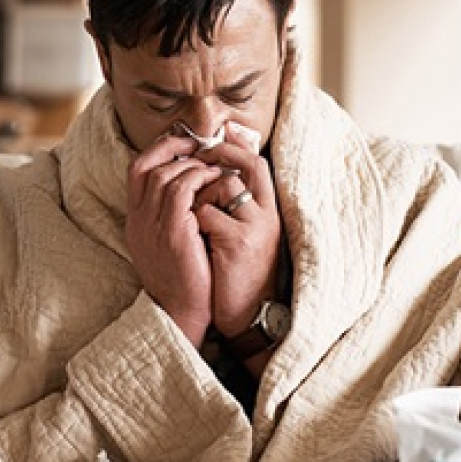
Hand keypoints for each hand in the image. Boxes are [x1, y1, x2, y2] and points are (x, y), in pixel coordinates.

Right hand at [126, 134, 223, 346]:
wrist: (182, 313)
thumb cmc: (184, 279)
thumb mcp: (168, 243)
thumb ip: (170, 216)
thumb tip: (190, 187)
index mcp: (135, 221)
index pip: (135, 170)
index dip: (157, 150)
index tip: (182, 144)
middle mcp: (137, 219)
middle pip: (147, 166)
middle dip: (175, 149)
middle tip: (201, 145)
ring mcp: (151, 225)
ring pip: (165, 174)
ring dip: (192, 163)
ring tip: (213, 165)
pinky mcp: (172, 231)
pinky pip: (182, 188)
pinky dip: (199, 177)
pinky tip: (216, 179)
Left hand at [193, 125, 281, 341]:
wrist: (245, 315)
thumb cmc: (236, 273)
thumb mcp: (243, 235)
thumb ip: (234, 206)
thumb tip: (213, 175)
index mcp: (268, 210)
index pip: (258, 163)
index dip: (235, 148)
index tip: (210, 146)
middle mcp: (267, 214)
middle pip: (250, 165)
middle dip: (218, 160)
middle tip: (194, 164)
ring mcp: (255, 226)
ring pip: (223, 186)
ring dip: (200, 196)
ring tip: (192, 215)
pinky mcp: (239, 241)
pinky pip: (206, 213)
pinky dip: (193, 221)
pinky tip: (193, 237)